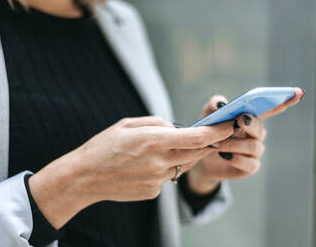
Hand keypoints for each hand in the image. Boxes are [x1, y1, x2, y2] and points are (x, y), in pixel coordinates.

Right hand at [28, 116, 234, 228]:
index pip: (196, 137)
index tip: (231, 124)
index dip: (217, 131)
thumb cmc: (102, 147)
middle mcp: (159, 162)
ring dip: (186, 154)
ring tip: (170, 146)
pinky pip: (168, 176)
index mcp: (153, 141)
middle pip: (196, 152)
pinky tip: (148, 164)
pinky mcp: (154, 192)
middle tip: (215, 133)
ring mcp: (158, 180)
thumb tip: (176, 127)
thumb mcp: (127, 124)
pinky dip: (167, 167)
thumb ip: (156, 123)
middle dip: (208, 142)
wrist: (84, 178)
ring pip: (184, 164)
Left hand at [187, 87, 303, 193]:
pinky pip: (251, 164)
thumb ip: (213, 107)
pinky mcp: (250, 166)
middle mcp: (256, 134)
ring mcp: (254, 151)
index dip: (285, 101)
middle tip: (238, 121)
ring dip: (234, 144)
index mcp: (249, 118)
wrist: (200, 158)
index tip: (298, 92)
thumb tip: (222, 104)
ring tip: (216, 143)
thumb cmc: (207, 133)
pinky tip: (225, 156)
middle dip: (250, 124)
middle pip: (260, 128)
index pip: (270, 108)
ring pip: (254, 147)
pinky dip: (237, 159)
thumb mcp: (206, 118)